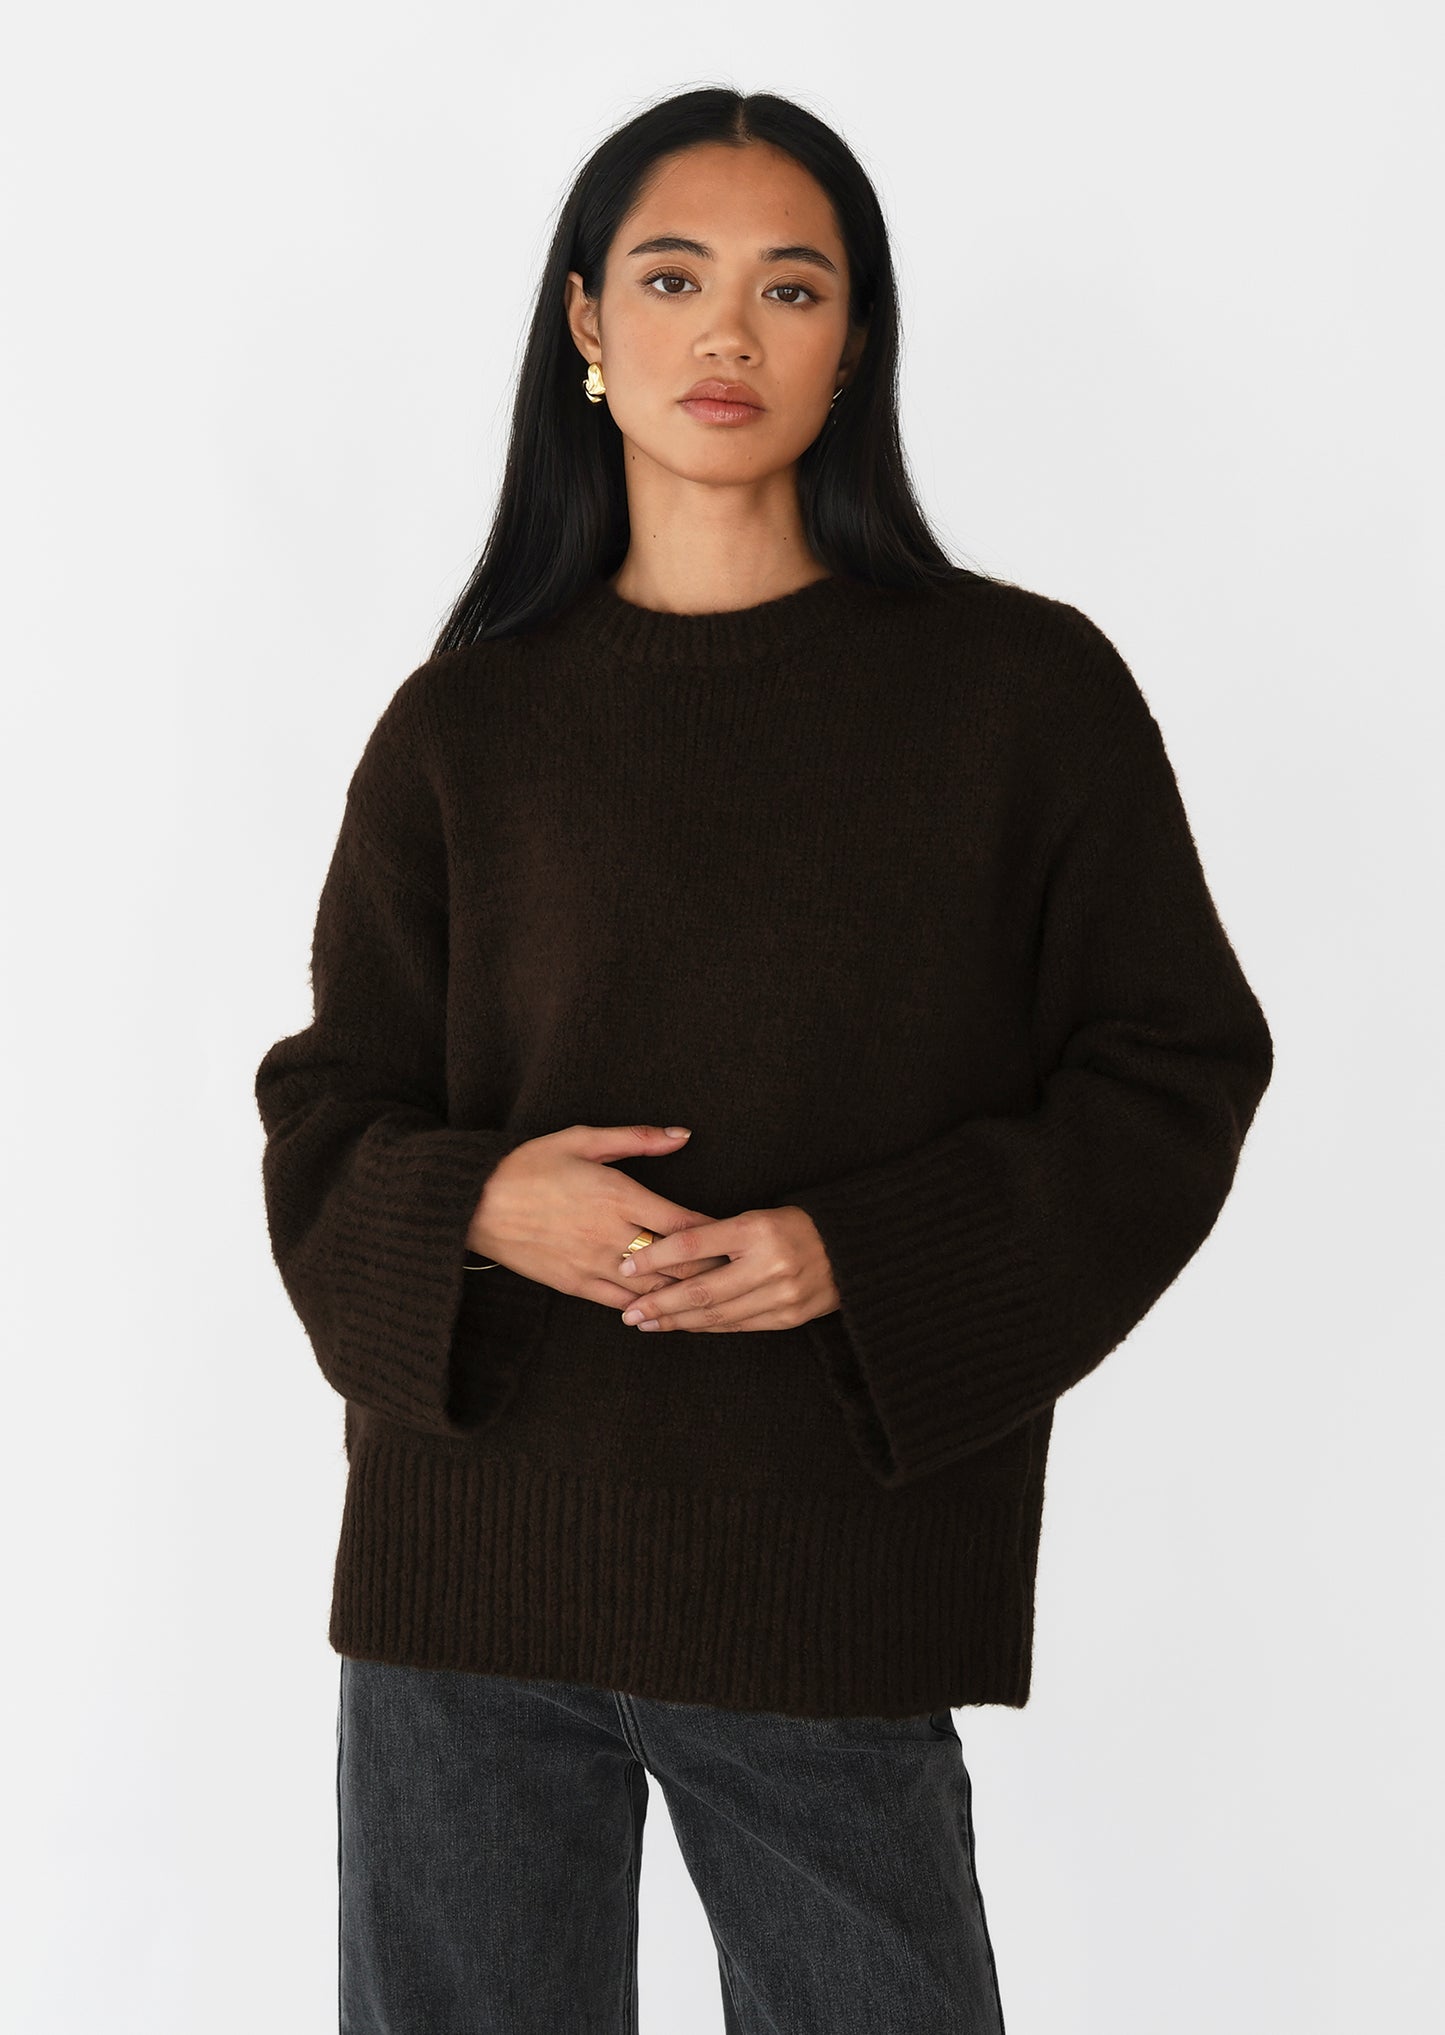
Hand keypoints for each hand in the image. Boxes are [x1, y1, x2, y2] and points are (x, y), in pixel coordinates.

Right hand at [466, 1122, 729, 1307]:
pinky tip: (666, 1310)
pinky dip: (647, 1307)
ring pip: (653, 1288)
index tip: (740, 1238)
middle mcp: (611, 1235)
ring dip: (684, 1295)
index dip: (716, 1233)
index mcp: (618, 1196)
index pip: (683, 1223)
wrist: (472, 1202)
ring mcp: (592, 1264)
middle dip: (711, 1271)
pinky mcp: (573, 1284)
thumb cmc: (528, 1164)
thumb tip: (683, 1135)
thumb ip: (638, 1138)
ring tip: (714, 1298)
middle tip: (741, 1276)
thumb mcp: (582, 1139)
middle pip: (676, 1263)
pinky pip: (620, 1301)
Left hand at [611, 1205, 840, 1332]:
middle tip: (627, 1312)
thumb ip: (716, 1236)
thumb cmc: (793, 1226)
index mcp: (757, 1229)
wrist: (851, 1250)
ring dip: (676, 1321)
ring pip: (716, 1314)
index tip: (625, 1266)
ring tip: (646, 1322)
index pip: (693, 1244)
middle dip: (659, 1303)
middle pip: (701, 1288)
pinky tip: (681, 1326)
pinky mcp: (789, 1317)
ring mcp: (782, 1294)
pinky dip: (706, 1327)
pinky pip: (738, 1326)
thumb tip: (664, 1256)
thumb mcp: (756, 1217)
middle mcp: (770, 1263)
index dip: (656, 1257)